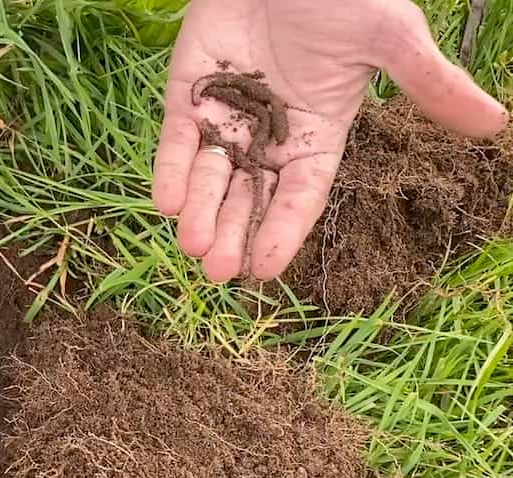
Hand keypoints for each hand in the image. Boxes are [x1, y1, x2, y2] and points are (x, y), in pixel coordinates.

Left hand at [153, 0, 507, 281]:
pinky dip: (171, 171)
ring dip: (200, 213)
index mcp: (317, 135)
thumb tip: (495, 122)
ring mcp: (226, 117)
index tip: (265, 268)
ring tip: (192, 248)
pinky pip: (177, 142)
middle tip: (218, 271)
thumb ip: (428, 83)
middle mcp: (268, 136)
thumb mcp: (390, 37)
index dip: (283, 231)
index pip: (299, 195)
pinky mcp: (187, 96)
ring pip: (209, 176)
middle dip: (233, 233)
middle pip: (249, 196)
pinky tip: (167, 202)